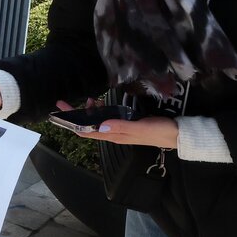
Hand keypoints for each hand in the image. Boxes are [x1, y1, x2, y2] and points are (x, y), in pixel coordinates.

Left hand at [52, 100, 177, 147]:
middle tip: (64, 102)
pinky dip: (100, 110)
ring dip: (89, 111)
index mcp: (114, 136)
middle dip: (75, 115)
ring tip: (87, 99)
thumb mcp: (140, 128)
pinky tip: (100, 103)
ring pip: (98, 121)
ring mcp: (120, 128)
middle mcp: (114, 134)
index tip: (59, 113)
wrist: (178, 134)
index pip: (86, 131)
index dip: (71, 123)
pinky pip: (108, 117)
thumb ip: (121, 127)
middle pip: (88, 126)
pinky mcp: (127, 123)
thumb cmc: (159, 131)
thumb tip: (99, 125)